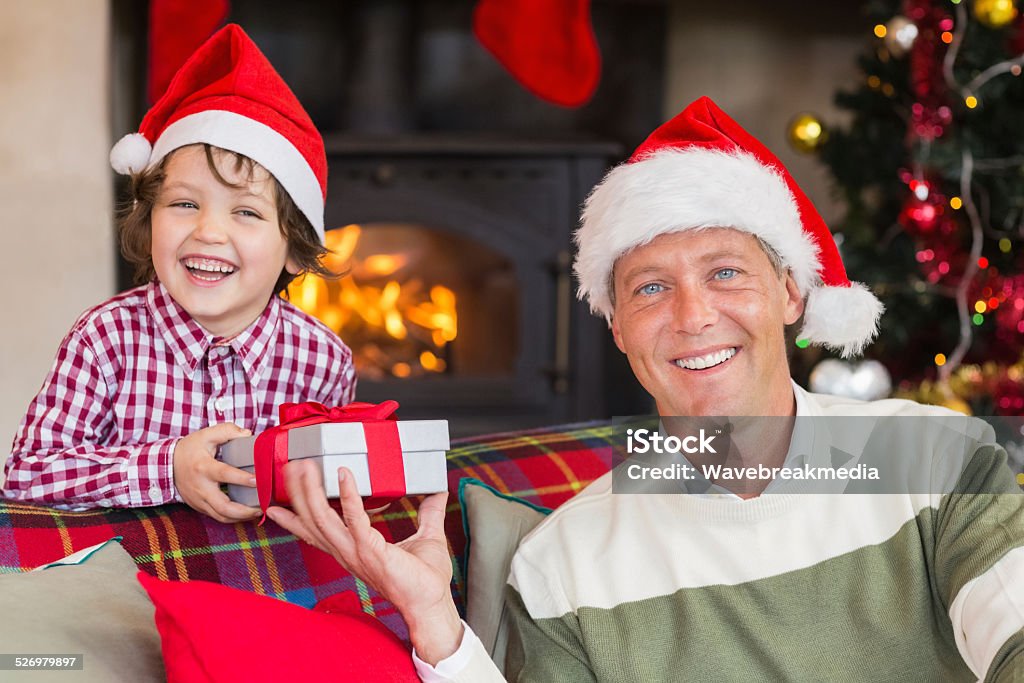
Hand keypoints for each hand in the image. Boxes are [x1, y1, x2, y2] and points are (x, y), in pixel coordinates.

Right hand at [172, 423, 261, 523]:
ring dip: (241, 517)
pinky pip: (217, 517)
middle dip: (244, 511)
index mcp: (204, 468)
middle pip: (223, 507)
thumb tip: (247, 435)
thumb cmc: (190, 449)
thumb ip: (227, 431)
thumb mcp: (206, 434)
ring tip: (258, 511)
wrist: (167, 465)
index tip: (258, 480)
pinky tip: (246, 513)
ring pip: (221, 516)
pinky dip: (232, 518)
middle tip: (262, 506)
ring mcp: (199, 500)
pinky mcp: (199, 507)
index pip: (224, 474)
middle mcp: (201, 487)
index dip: (241, 478)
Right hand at [267, 461, 463, 664]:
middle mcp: (349, 552)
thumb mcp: (426, 537)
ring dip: (313, 491)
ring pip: (323, 519)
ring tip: (307, 467)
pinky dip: (349, 495)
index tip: (277, 503)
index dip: (295, 518)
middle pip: (313, 520)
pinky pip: (355, 519)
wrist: (432, 605)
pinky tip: (344, 475)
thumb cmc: (426, 579)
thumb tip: (438, 492)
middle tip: (291, 468)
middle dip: (300, 493)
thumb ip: (428, 513)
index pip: (316, 532)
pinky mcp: (371, 551)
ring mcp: (357, 553)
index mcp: (354, 550)